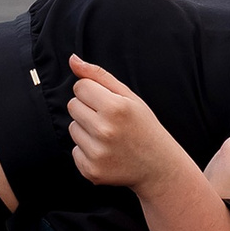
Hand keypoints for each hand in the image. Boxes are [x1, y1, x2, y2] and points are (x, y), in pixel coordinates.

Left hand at [66, 55, 188, 193]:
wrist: (158, 166)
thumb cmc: (143, 126)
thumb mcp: (128, 96)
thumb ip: (99, 75)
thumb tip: (72, 60)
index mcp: (115, 107)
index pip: (80, 87)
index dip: (93, 92)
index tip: (107, 102)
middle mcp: (104, 130)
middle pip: (72, 106)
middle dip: (88, 110)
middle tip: (109, 120)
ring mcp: (97, 153)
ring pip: (72, 128)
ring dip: (86, 130)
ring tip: (109, 137)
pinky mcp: (91, 170)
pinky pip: (74, 151)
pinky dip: (87, 151)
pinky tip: (106, 152)